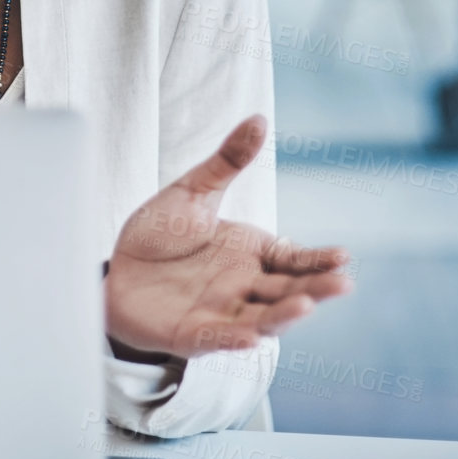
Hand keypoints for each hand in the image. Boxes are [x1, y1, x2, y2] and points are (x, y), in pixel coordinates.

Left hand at [104, 115, 351, 360]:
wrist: (114, 269)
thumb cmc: (159, 233)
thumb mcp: (193, 191)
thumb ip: (227, 162)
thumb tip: (259, 119)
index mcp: (250, 253)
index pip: (293, 259)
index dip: (317, 260)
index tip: (343, 257)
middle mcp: (243, 285)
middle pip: (286, 290)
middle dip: (315, 288)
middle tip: (343, 284)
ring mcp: (219, 311)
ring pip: (260, 318)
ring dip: (283, 316)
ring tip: (305, 306)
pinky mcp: (191, 333)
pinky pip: (216, 339)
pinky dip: (234, 340)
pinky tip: (250, 338)